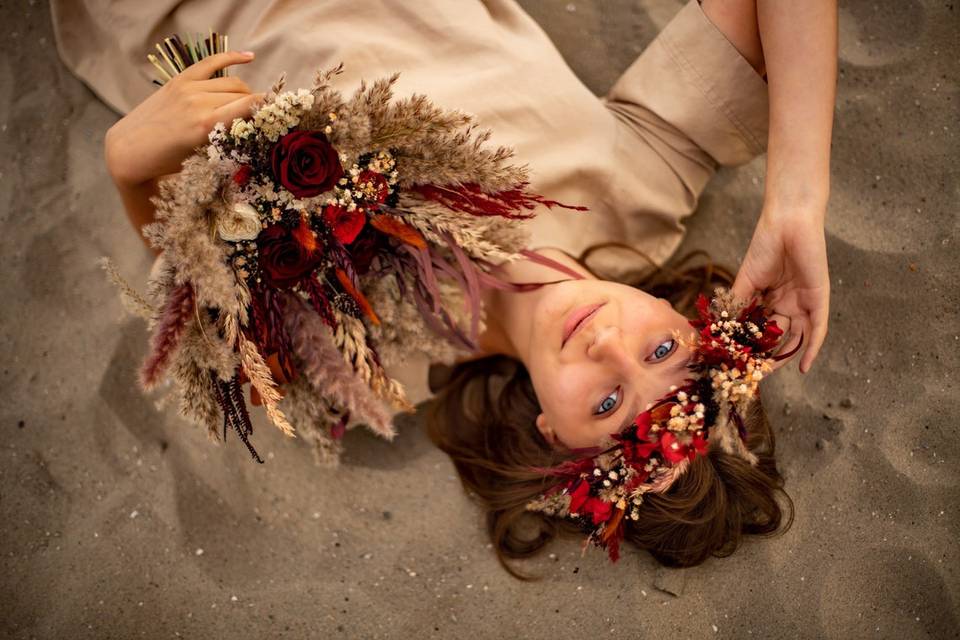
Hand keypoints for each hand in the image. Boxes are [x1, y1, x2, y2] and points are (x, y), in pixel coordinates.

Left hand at [104, 51, 263, 186]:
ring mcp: (188, 88)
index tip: (282, 114)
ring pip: (232, 84)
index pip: (250, 108)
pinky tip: (250, 57)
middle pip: (243, 96)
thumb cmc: (167, 163)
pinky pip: (211, 63)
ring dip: (245, 93)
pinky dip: (231, 58)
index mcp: (206, 126)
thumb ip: (227, 138)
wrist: (130, 150)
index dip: (269, 109)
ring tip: (251, 105)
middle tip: (267, 116)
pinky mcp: (179, 80)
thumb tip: (254, 126)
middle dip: (258, 105)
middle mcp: (199, 102)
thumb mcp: (202, 157)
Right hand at [732, 206, 828, 372]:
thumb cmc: (766, 245)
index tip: (737, 362)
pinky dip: (811, 349)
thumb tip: (720, 330)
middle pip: (777, 337)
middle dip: (765, 356)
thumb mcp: (747, 281)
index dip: (749, 345)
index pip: (760, 329)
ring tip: (768, 372)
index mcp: (770, 299)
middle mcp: (788, 304)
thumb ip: (737, 306)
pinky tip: (803, 366)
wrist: (787, 223)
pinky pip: (817, 330)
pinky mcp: (818, 300)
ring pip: (795, 337)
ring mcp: (804, 303)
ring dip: (784, 356)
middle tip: (751, 373)